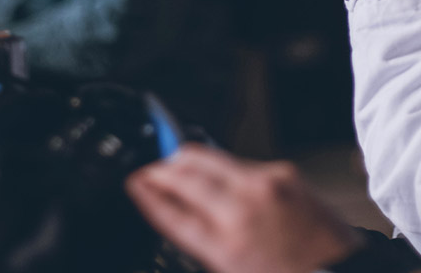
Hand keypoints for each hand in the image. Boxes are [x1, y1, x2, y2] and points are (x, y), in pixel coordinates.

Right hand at [126, 144, 363, 272]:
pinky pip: (243, 163)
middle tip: (152, 168)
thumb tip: (177, 209)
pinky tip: (221, 177)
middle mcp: (244, 206)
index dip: (148, 192)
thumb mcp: (233, 269)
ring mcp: (266, 184)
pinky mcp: (285, 172)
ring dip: (192, 162)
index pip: (172, 209)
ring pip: (213, 158)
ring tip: (179, 168)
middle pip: (188, 170)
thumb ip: (204, 237)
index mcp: (227, 244)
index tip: (135, 181)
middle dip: (163, 165)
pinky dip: (225, 168)